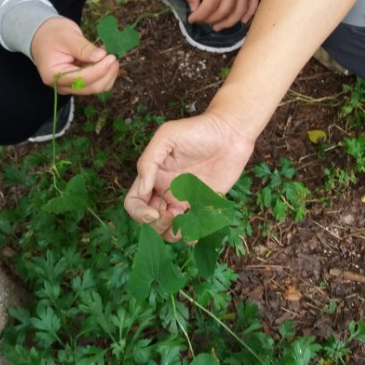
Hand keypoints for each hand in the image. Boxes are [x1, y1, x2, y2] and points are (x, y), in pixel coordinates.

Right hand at [31, 17, 119, 94]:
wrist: (42, 35)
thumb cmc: (52, 33)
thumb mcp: (68, 36)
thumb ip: (83, 48)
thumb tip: (101, 57)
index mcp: (53, 75)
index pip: (82, 78)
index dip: (100, 69)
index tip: (111, 57)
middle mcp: (61, 85)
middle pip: (90, 88)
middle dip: (106, 74)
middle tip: (114, 57)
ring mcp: (69, 86)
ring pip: (95, 88)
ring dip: (107, 75)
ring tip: (110, 58)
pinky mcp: (76, 84)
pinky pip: (94, 83)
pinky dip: (104, 74)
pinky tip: (105, 62)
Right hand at [124, 109, 254, 240]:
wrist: (230, 132)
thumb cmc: (196, 130)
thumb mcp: (166, 137)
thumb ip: (148, 161)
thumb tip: (143, 189)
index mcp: (153, 177)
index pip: (134, 202)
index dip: (138, 213)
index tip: (154, 213)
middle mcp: (167, 192)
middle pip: (151, 221)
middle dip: (157, 226)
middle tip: (173, 216)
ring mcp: (186, 201)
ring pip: (171, 230)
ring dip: (173, 234)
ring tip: (185, 220)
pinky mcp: (206, 206)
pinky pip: (195, 228)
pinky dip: (194, 234)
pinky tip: (199, 227)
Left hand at [181, 0, 258, 29]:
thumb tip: (195, 8)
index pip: (211, 5)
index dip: (200, 16)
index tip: (191, 18)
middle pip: (226, 10)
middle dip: (211, 19)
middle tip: (200, 20)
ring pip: (240, 9)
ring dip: (229, 21)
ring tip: (217, 26)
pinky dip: (250, 12)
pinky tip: (242, 20)